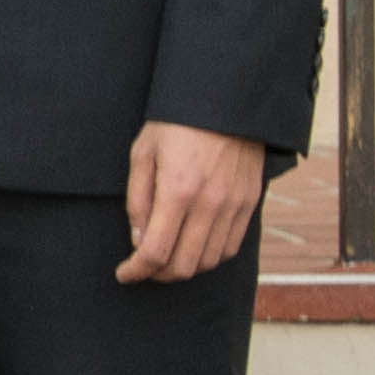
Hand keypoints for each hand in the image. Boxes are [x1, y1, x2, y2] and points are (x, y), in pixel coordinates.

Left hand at [118, 121, 274, 284]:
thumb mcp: (143, 153)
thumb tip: (138, 240)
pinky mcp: (250, 203)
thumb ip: (137, 200)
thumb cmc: (176, 122)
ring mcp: (234, 205)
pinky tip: (194, 247)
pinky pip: (231, 247)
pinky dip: (210, 257)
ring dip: (184, 267)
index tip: (124, 274)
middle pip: (183, 266)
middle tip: (143, 268)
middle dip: (157, 275)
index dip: (135, 271)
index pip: (155, 251)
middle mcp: (209, 203)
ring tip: (167, 257)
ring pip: (209, 262)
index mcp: (177, 190)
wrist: (226, 99)